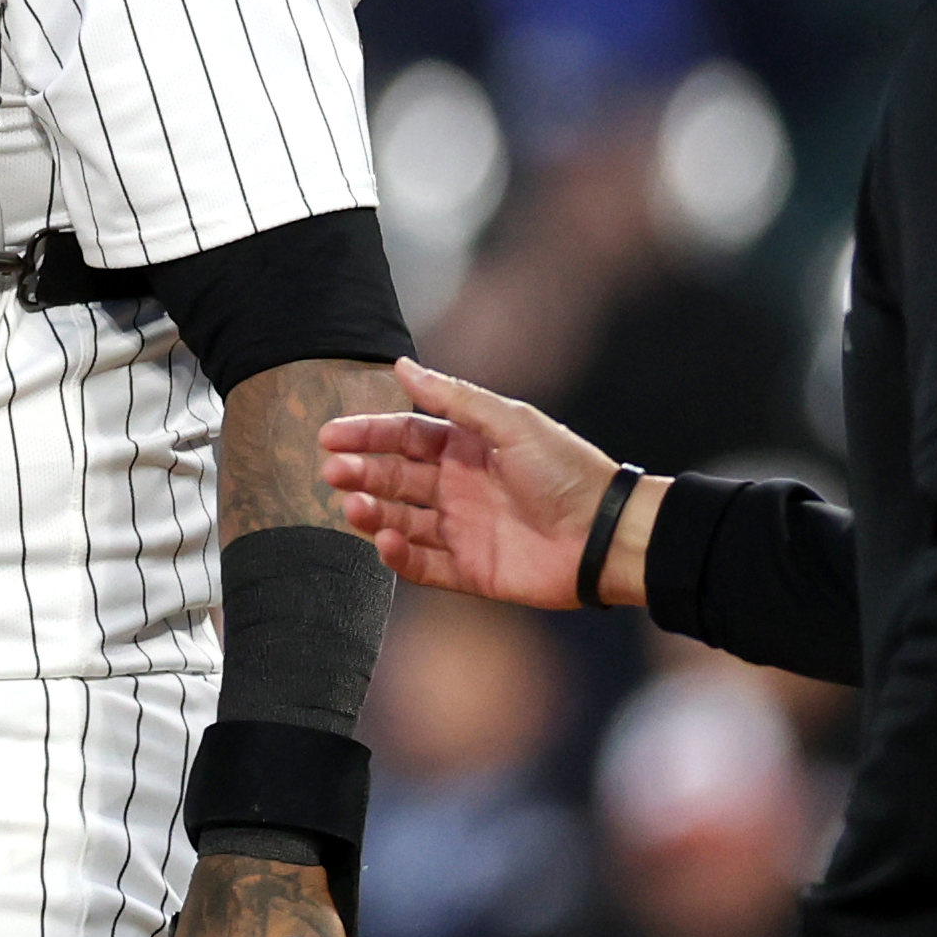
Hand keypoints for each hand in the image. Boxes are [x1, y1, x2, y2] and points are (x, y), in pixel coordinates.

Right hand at [321, 358, 635, 611]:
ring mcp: (461, 530)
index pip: (404, 437)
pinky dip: (399, 556)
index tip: (331, 437)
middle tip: (333, 473)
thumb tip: (403, 366)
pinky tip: (385, 541)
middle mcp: (458, 487)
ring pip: (400, 521)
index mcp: (467, 448)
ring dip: (372, 513)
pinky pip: (422, 565)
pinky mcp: (469, 571)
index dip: (367, 435)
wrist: (606, 535)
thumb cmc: (567, 471)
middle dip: (361, 473)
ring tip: (353, 508)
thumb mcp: (511, 423)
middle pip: (395, 478)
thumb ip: (455, 399)